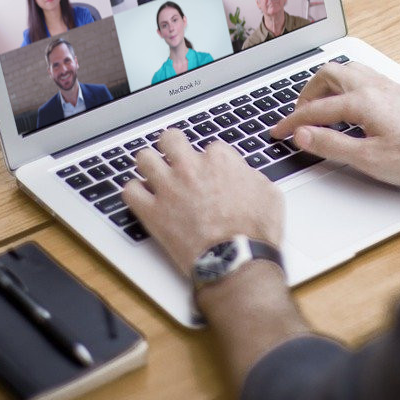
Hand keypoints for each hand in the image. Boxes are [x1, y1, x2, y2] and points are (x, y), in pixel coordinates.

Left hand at [122, 131, 282, 277]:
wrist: (236, 260)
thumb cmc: (254, 232)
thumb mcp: (269, 195)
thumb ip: (252, 177)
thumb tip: (244, 175)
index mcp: (219, 161)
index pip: (210, 147)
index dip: (211, 160)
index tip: (211, 172)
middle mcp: (190, 169)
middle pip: (170, 139)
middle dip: (172, 146)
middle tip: (175, 156)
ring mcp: (168, 188)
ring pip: (144, 158)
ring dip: (149, 164)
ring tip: (153, 173)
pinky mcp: (152, 212)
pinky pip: (130, 191)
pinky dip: (134, 192)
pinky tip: (142, 197)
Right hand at [270, 61, 399, 187]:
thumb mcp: (368, 159)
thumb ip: (331, 145)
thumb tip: (302, 135)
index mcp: (362, 101)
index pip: (315, 109)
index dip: (292, 122)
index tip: (278, 132)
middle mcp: (373, 86)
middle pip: (327, 75)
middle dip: (306, 93)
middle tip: (298, 116)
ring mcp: (387, 85)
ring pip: (346, 70)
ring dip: (326, 85)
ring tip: (318, 107)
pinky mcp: (397, 91)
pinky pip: (362, 76)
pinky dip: (344, 85)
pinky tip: (347, 103)